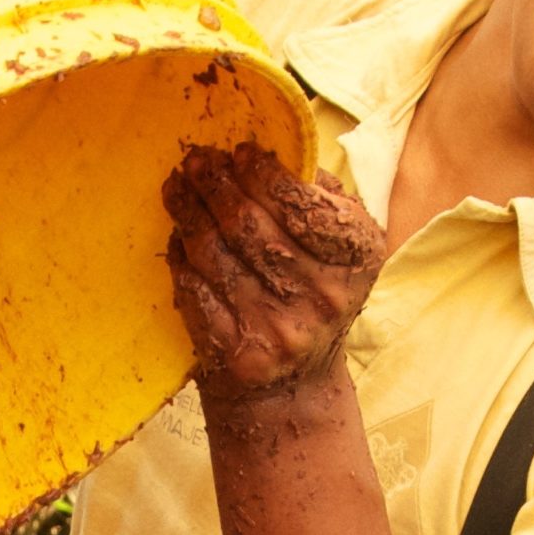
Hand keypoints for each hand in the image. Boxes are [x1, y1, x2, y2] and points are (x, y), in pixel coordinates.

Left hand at [162, 143, 384, 403]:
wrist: (294, 387)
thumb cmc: (314, 292)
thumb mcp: (341, 245)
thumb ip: (320, 195)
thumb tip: (278, 147)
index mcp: (356, 259)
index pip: (303, 205)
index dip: (264, 174)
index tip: (238, 152)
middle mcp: (325, 297)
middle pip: (250, 225)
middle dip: (216, 184)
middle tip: (195, 159)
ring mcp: (280, 330)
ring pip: (215, 254)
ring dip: (189, 212)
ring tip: (177, 186)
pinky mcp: (239, 355)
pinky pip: (196, 290)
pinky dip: (181, 258)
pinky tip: (178, 236)